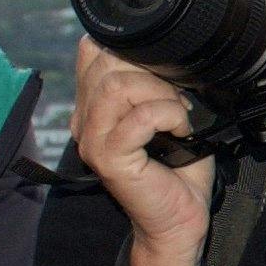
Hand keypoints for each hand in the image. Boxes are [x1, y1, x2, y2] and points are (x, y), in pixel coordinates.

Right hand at [66, 46, 221, 265]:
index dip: (130, 49)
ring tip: (178, 115)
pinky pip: (138, 119)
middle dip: (150, 70)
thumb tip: (169, 47)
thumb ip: (155, 78)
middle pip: (104, 61)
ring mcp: (92, 141)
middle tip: (176, 99)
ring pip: (116, 86)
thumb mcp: (168, 110)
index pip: (92, 50)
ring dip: (159, 94)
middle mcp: (84, 120)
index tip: (163, 75)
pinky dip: (168, 116)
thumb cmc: (179, 168)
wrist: (180, 218)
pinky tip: (180, 131)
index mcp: (92, 105)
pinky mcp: (108, 160)